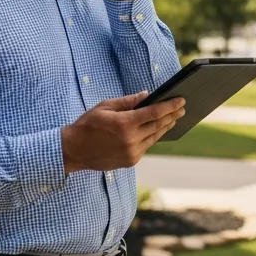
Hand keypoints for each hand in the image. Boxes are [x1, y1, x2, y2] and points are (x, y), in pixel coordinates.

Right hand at [60, 91, 185, 173]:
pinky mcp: (130, 161)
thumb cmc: (87, 124)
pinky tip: (158, 130)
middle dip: (172, 115)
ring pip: (155, 137)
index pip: (154, 112)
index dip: (170, 106)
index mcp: (124, 124)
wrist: (73, 151)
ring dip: (165, 126)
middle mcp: (130, 139)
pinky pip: (146, 146)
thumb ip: (128, 101)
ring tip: (174, 118)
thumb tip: (147, 94)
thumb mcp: (105, 107)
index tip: (181, 100)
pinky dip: (153, 136)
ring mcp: (131, 152)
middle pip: (158, 125)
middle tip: (182, 108)